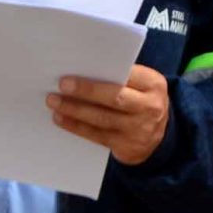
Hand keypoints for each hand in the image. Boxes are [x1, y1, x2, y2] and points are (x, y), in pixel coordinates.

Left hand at [48, 63, 171, 166]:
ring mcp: (138, 129)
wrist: (158, 139)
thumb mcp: (142, 86)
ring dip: (74, 110)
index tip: (79, 66)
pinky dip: (76, 126)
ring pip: (102, 118)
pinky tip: (61, 119)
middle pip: (114, 97)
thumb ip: (123, 77)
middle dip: (86, 91)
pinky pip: (97, 136)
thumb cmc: (141, 102)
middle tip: (62, 85)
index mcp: (153, 84)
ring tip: (54, 102)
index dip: (104, 71)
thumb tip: (83, 69)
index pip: (128, 74)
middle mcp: (149, 107)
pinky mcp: (126, 147)